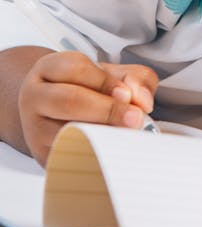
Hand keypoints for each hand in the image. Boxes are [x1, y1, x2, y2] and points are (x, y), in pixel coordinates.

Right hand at [17, 50, 158, 164]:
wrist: (52, 114)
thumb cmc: (86, 90)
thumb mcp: (110, 75)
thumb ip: (135, 79)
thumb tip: (143, 101)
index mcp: (48, 69)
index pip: (76, 69)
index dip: (106, 82)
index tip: (128, 94)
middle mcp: (34, 96)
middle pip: (70, 101)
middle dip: (108, 110)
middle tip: (135, 118)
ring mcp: (34, 129)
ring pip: (67, 133)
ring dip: (103, 135)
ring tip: (125, 135)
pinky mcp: (42, 156)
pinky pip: (68, 157)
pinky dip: (94, 154)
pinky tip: (112, 150)